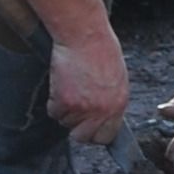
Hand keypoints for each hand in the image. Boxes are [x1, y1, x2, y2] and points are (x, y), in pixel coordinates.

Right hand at [46, 23, 130, 144]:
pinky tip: (62, 85)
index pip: (107, 136)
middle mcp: (102, 110)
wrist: (85, 36)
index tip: (89, 128)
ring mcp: (83, 108)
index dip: (95, 133)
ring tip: (71, 88)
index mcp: (119, 104)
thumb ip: (111, 101)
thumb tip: (104, 116)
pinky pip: (53, 111)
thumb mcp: (117, 79)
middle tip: (74, 112)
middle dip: (76, 127)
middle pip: (83, 137)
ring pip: (65, 122)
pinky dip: (53, 101)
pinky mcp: (64, 101)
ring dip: (64, 110)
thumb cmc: (101, 50)